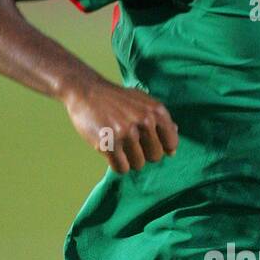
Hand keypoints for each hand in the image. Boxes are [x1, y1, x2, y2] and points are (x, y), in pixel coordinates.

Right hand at [61, 78, 178, 173]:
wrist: (87, 91)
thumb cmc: (118, 100)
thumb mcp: (143, 104)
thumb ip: (160, 124)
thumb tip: (172, 150)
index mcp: (156, 111)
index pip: (171, 143)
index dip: (160, 146)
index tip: (147, 141)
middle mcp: (144, 121)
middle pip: (155, 157)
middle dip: (143, 153)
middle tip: (129, 141)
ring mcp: (126, 132)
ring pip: (138, 165)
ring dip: (128, 159)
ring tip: (118, 144)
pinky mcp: (108, 143)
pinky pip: (121, 168)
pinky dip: (116, 164)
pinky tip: (110, 150)